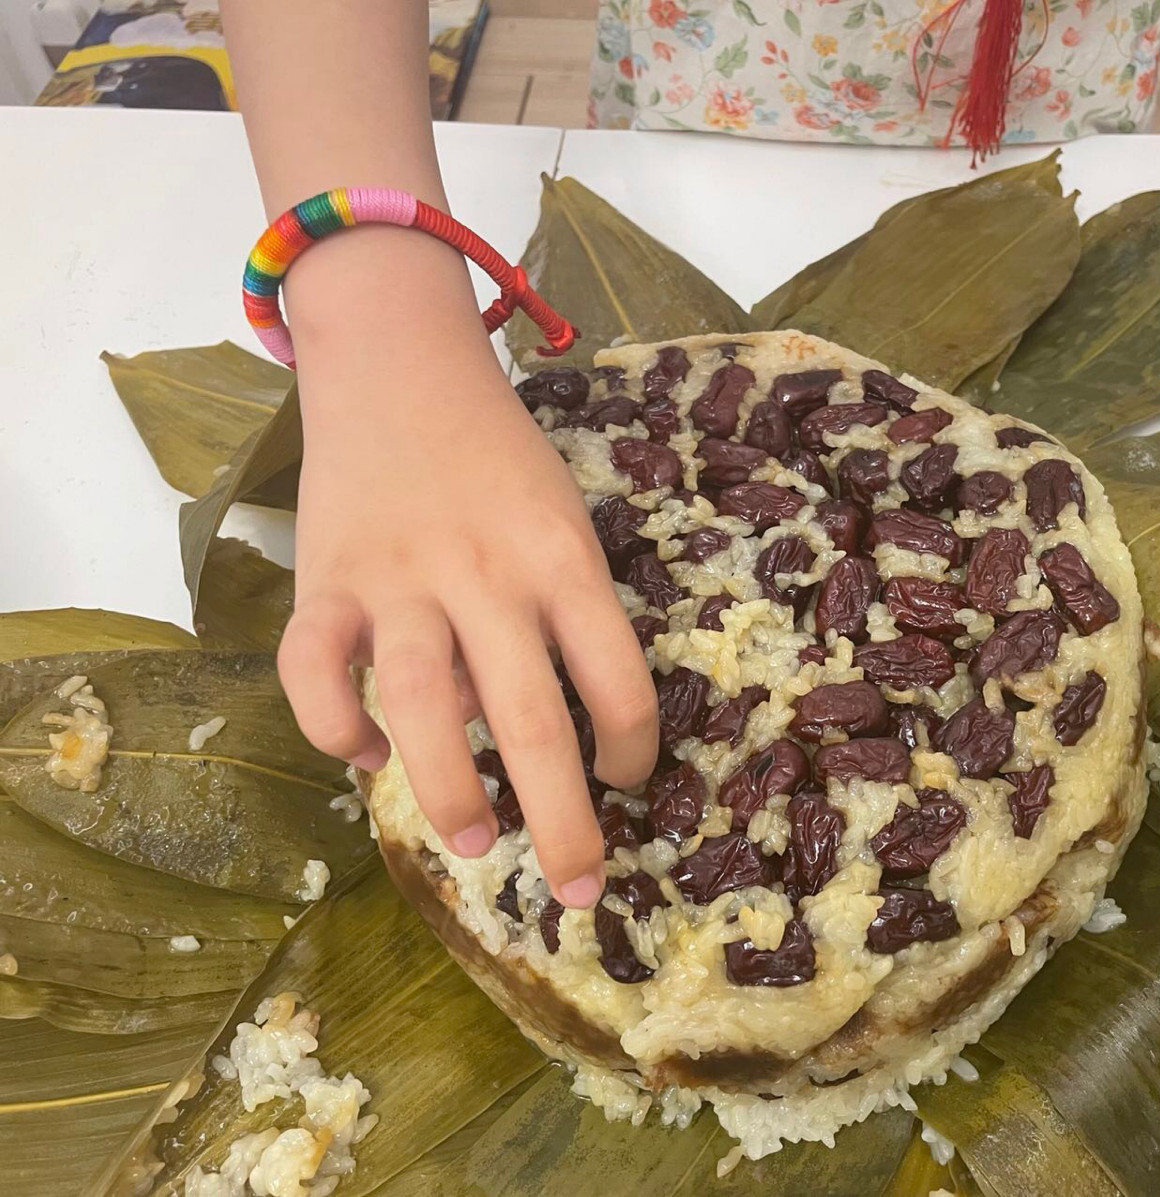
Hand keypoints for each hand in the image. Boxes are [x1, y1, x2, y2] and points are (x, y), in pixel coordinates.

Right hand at [277, 247, 657, 908]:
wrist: (402, 365)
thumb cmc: (499, 458)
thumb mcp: (559, 518)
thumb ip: (554, 617)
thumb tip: (516, 732)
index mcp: (564, 560)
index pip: (621, 679)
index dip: (636, 748)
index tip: (630, 782)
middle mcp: (488, 577)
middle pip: (533, 721)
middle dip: (563, 822)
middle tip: (580, 892)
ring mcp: (401, 580)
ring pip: (422, 707)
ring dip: (448, 791)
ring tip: (472, 844)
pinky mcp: (325, 581)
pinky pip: (315, 670)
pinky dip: (332, 724)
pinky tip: (359, 753)